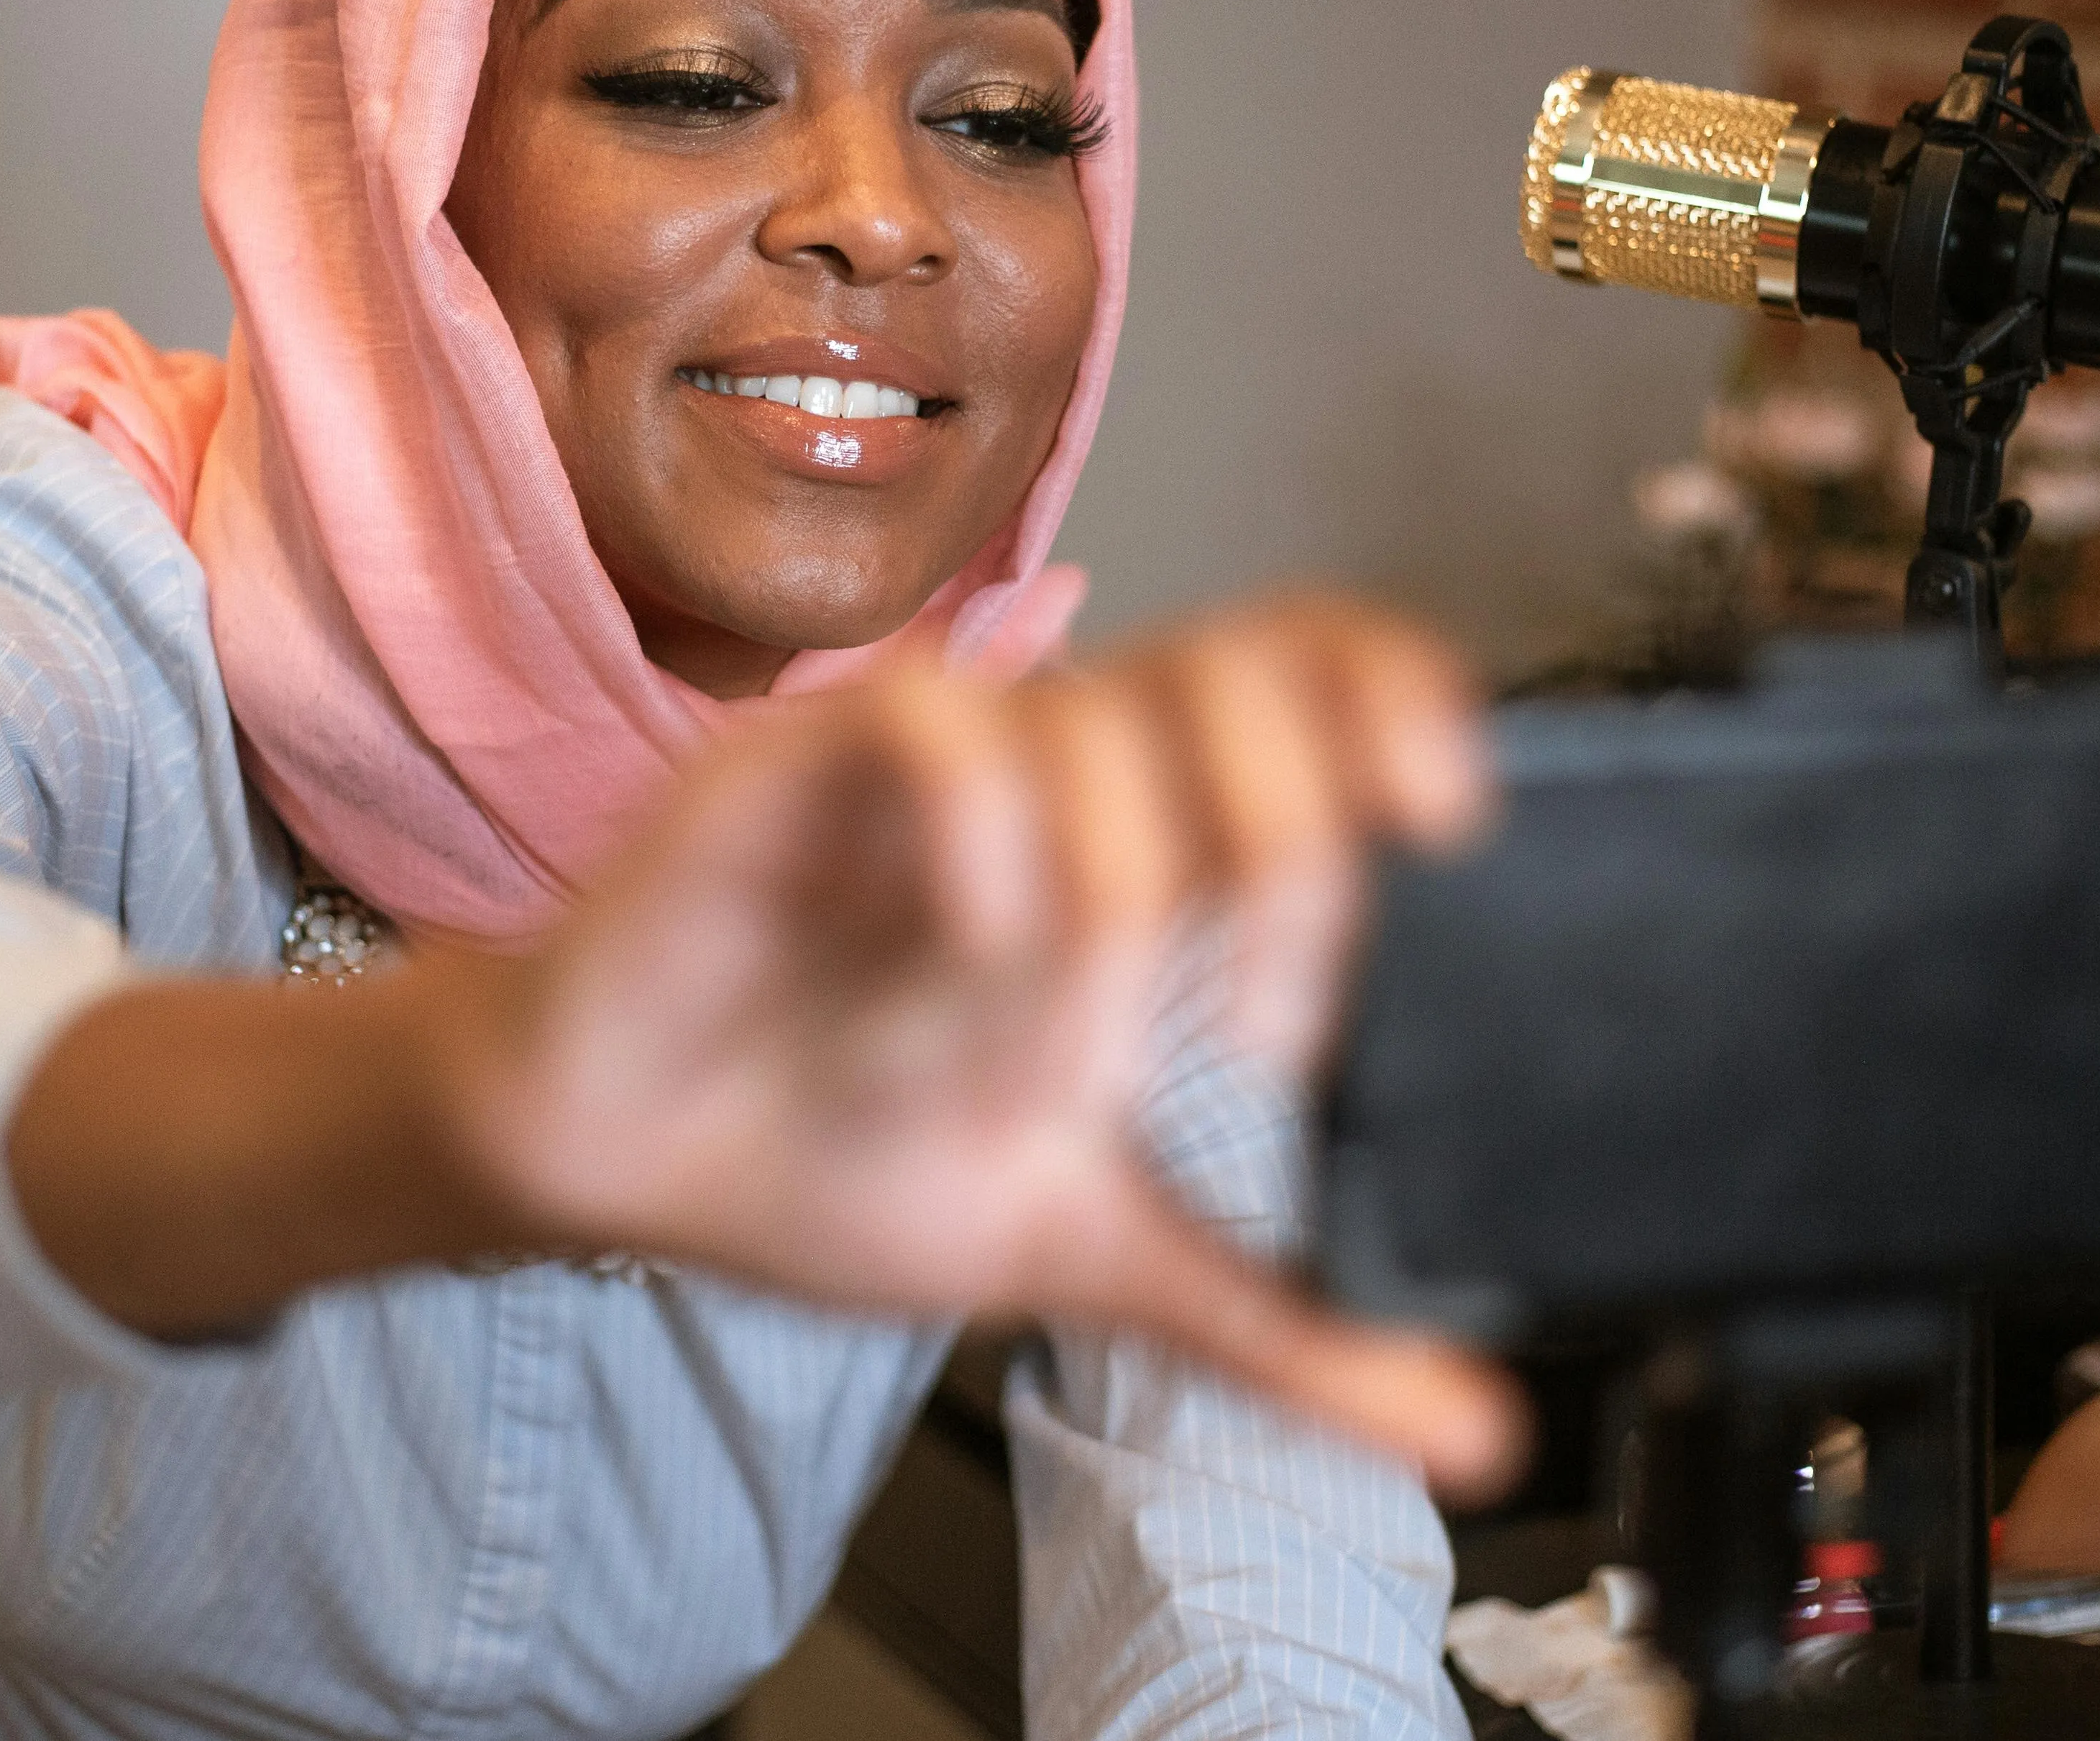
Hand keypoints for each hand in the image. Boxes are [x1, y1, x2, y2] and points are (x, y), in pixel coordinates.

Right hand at [423, 591, 1522, 1493]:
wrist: (621, 1166)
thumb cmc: (837, 1159)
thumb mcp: (1095, 1254)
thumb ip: (1279, 1329)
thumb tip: (1478, 1435)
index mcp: (1146, 839)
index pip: (1312, 678)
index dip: (1402, 703)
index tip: (1456, 825)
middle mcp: (1055, 768)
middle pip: (1247, 664)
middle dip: (1296, 834)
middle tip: (1268, 1031)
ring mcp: (930, 754)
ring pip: (1100, 716)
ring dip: (1113, 920)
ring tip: (1053, 1083)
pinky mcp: (801, 764)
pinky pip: (941, 729)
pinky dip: (992, 846)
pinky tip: (975, 957)